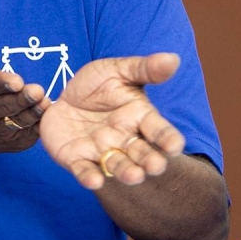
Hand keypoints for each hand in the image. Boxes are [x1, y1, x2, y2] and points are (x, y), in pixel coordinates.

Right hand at [0, 0, 49, 156]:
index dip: (0, 83)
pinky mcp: (12, 142)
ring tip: (46, 102)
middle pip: (7, 104)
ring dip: (34, 112)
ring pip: (19, 120)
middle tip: (37, 90)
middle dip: (22, 98)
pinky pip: (29, 135)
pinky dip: (39, 126)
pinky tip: (48, 114)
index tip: (16, 80)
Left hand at [39, 53, 184, 189]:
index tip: (175, 145)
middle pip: (141, 153)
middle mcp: (125, 139)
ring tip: (133, 176)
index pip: (159, 130)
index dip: (167, 138)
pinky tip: (93, 180)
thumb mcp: (118, 71)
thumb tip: (173, 58)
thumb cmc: (98, 86)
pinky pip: (85, 170)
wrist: (65, 98)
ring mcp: (102, 151)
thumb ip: (144, 68)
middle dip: (149, 160)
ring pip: (117, 165)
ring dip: (126, 172)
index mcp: (139, 118)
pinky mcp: (78, 159)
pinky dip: (89, 177)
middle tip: (156, 166)